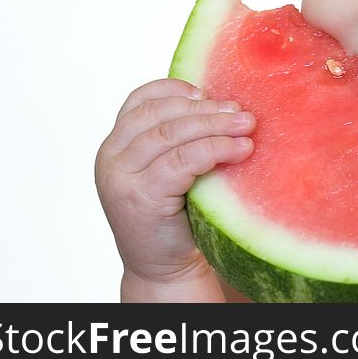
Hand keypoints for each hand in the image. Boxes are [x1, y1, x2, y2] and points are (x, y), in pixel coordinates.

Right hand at [95, 78, 254, 300]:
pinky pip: (180, 161)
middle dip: (206, 109)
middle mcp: (111, 155)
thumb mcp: (172, 168)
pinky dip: (214, 150)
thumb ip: (181, 138)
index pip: (141, 99)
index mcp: (117, 142)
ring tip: (247, 126)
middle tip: (241, 112)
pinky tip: (239, 150)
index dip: (176, 90)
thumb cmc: (177, 215)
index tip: (209, 92)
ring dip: (214, 126)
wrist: (166, 269)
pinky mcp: (138, 196)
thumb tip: (227, 102)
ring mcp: (120, 176)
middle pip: (160, 114)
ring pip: (171, 135)